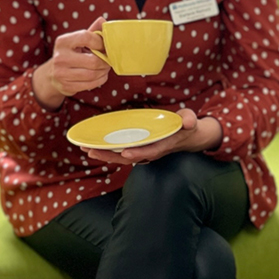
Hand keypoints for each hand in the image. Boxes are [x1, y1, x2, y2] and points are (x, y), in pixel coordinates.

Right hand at [33, 17, 110, 107]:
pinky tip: (100, 75)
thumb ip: (92, 31)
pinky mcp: (66, 86)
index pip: (86, 37)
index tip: (104, 46)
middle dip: (105, 61)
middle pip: (93, 60)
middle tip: (109, 60)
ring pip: (93, 74)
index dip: (100, 42)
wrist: (52, 74)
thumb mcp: (78, 40)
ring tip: (105, 67)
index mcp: (63, 42)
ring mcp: (61, 73)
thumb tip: (103, 20)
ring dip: (104, 71)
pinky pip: (91, 84)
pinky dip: (100, 80)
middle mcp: (60, 57)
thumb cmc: (71, 53)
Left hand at [82, 108, 221, 165]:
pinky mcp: (139, 149)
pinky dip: (109, 151)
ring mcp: (144, 152)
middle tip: (92, 151)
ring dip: (106, 155)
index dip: (138, 153)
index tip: (125, 152)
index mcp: (164, 145)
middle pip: (129, 157)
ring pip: (123, 157)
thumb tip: (189, 122)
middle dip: (111, 156)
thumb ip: (189, 120)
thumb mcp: (190, 121)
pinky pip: (122, 153)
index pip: (150, 152)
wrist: (187, 138)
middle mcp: (152, 151)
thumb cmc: (186, 127)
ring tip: (88, 150)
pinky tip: (95, 147)